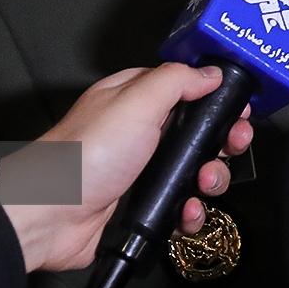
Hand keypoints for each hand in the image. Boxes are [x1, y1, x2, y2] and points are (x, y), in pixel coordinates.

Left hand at [3, 63, 254, 273]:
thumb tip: (211, 72)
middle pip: (200, 132)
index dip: (218, 98)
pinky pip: (179, 206)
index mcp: (138, 99)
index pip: (189, 89)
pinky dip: (190, 212)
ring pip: (194, 171)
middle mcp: (142, 133)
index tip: (239, 110)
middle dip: (223, 141)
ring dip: (210, 178)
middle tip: (232, 146)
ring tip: (205, 184)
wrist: (50, 215)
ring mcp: (142, 171)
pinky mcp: (141, 206)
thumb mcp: (137, 102)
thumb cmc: (84, 155)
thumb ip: (177, 80)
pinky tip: (186, 212)